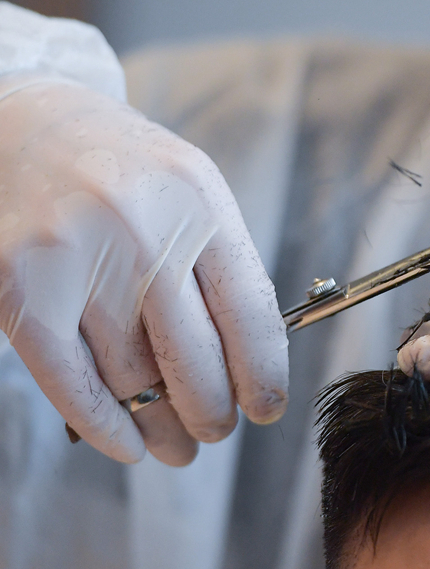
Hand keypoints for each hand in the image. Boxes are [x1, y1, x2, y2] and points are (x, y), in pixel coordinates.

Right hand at [0, 81, 288, 465]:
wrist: (29, 123)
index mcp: (200, 203)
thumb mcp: (193, 197)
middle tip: (216, 432)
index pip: (249, 316)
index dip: (263, 377)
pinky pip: (69, 379)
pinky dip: (102, 424)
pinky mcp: (17, 284)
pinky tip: (127, 444)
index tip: (266, 408)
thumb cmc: (126, 173)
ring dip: (160, 427)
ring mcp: (74, 254)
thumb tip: (250, 368)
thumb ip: (222, 270)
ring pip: (132, 376)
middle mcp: (140, 227)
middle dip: (211, 413)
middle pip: (192, 357)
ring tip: (175, 446)